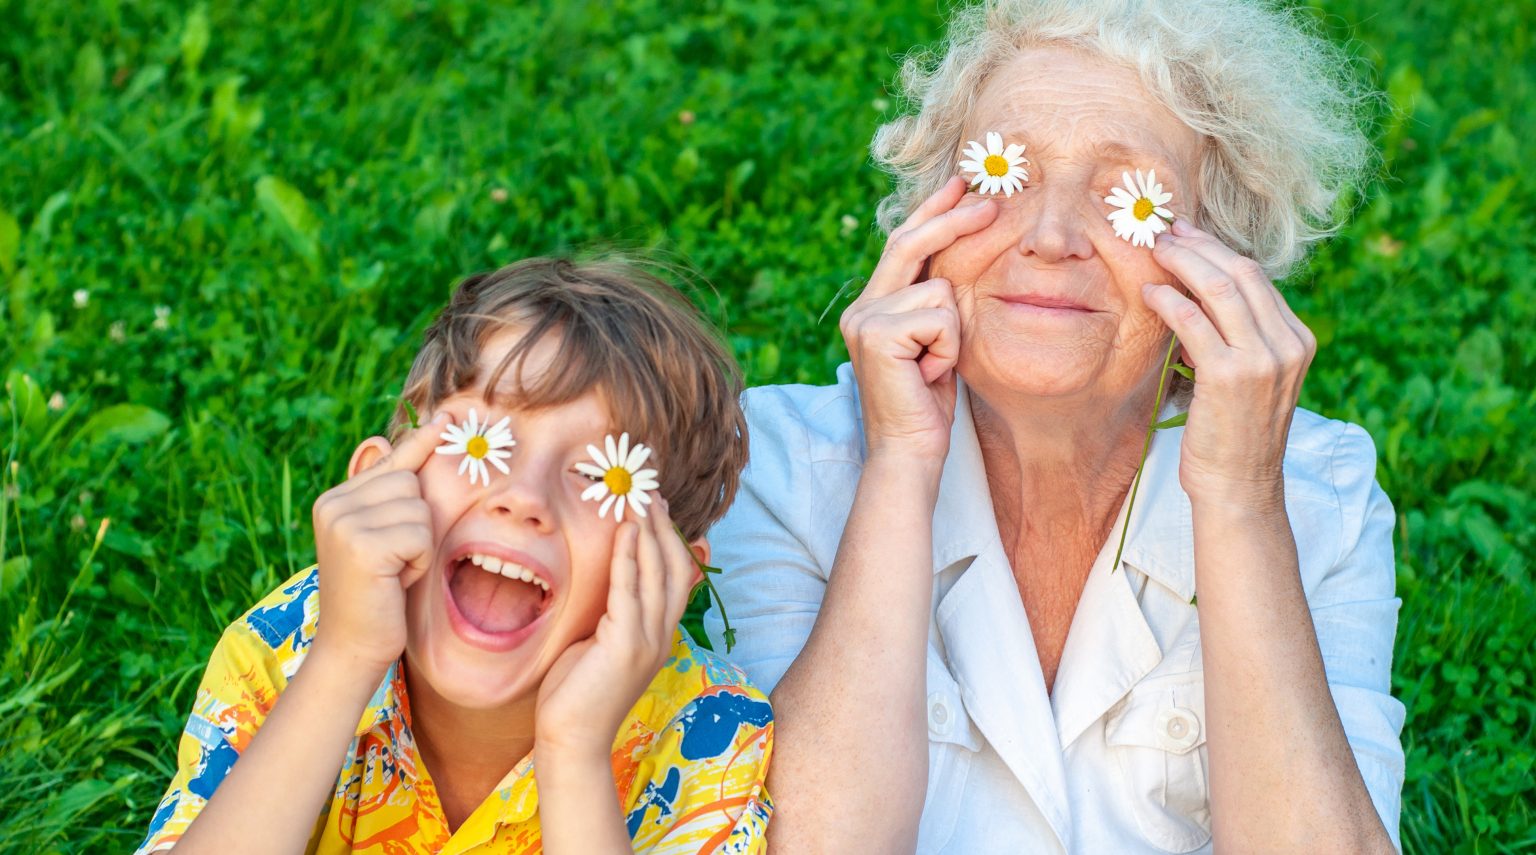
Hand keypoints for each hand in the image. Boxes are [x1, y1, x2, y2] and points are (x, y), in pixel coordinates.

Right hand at [309, 412, 445, 673]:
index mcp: (335, 499)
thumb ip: (384, 494)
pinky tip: (395, 581)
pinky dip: (418, 561)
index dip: (420, 443)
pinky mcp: (363, 546)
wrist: (352, 647)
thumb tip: (385, 436)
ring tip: (393, 572)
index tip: (446, 418)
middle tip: (394, 560)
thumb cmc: (375, 593)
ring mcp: (345, 524)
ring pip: (420, 508)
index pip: (389, 462)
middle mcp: (334, 505)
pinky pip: (420, 534)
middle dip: (417, 522)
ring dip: (419, 545)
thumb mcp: (378, 536)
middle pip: (411, 482)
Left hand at [534, 499, 698, 759]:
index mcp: (659, 636)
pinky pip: (630, 591)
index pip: (677, 578)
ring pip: (658, 574)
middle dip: (664, 526)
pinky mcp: (626, 646)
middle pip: (675, 568)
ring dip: (650, 532)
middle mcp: (662, 636)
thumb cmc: (576, 694)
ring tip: (639, 499)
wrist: (571, 739)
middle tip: (650, 491)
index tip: (655, 506)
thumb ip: (609, 612)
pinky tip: (625, 531)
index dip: (670, 539)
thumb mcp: (598, 643)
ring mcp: (648, 642)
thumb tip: (604, 578)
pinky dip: (629, 557)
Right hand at [839, 176, 996, 465]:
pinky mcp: (878, 334)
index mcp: (873, 307)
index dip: (931, 212)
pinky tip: (930, 374)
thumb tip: (957, 262)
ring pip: (939, 290)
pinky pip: (940, 317)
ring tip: (936, 367)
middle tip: (993, 204)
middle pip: (911, 244)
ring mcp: (865, 319)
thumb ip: (934, 305)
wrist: (909, 451)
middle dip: (953, 220)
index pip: (903, 245)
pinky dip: (948, 347)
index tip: (961, 186)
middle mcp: (861, 308)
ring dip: (954, 332)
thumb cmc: (928, 405)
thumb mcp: (936, 343)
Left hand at [1142, 219, 1317, 504]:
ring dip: (1183, 263)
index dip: (1218, 251)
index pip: (1258, 278)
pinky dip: (1170, 301)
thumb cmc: (1233, 434)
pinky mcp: (1230, 375)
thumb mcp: (1250, 378)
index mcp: (1298, 340)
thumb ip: (1238, 337)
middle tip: (1166, 233)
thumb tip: (1199, 297)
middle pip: (1241, 273)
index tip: (1188, 235)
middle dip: (1200, 246)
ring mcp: (1263, 359)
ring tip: (1154, 252)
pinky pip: (1194, 322)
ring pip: (1220, 288)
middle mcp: (1288, 345)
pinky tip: (1150, 293)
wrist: (1240, 487)